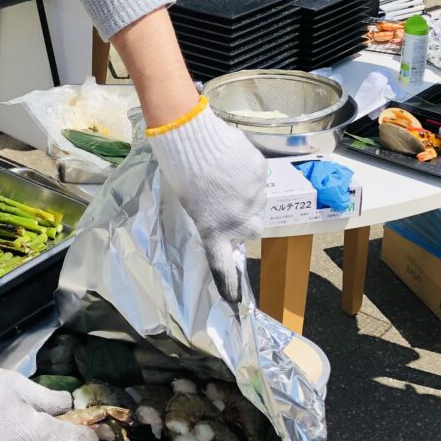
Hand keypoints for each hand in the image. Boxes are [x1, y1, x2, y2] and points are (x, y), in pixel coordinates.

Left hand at [146, 102, 265, 301]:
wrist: (193, 139)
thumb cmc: (181, 170)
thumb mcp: (189, 202)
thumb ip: (209, 215)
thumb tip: (224, 215)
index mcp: (212, 229)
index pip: (221, 265)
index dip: (228, 284)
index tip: (234, 300)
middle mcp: (236, 220)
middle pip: (253, 230)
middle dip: (247, 220)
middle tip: (232, 204)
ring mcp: (251, 198)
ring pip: (258, 202)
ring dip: (247, 195)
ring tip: (227, 176)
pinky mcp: (260, 176)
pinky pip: (259, 178)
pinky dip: (249, 173)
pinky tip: (233, 161)